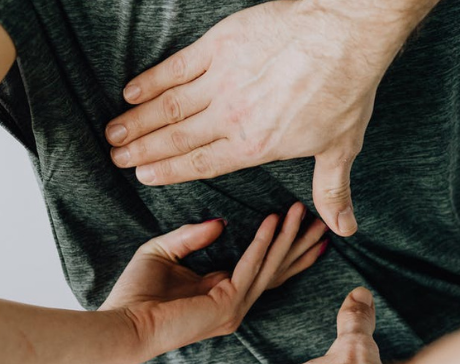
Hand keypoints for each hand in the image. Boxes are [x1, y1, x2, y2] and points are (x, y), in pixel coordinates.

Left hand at [103, 202, 327, 362]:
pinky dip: (262, 243)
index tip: (301, 222)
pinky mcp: (226, 306)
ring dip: (288, 238)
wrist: (122, 324)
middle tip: (323, 220)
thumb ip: (191, 236)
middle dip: (300, 244)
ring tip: (302, 211)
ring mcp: (233, 308)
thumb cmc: (135, 294)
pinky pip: (250, 268)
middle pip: (277, 269)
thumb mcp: (163, 252)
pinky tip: (273, 221)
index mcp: (221, 292)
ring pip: (270, 267)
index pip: (263, 268)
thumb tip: (221, 222)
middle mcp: (234, 303)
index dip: (284, 246)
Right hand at [104, 0, 428, 236]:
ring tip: (114, 132)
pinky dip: (151, 80)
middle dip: (142, 150)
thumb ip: (331, 190)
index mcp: (255, 146)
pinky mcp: (219, 47)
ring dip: (138, 120)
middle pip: (176, 138)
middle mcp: (231, 118)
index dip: (168, 171)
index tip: (143, 175)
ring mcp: (222, 81)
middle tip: (116, 158)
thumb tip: (344, 228)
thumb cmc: (345, 90)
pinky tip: (132, 91)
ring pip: (169, 106)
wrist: (343, 37)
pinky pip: (176, 67)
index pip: (201, 164)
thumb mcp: (340, 147)